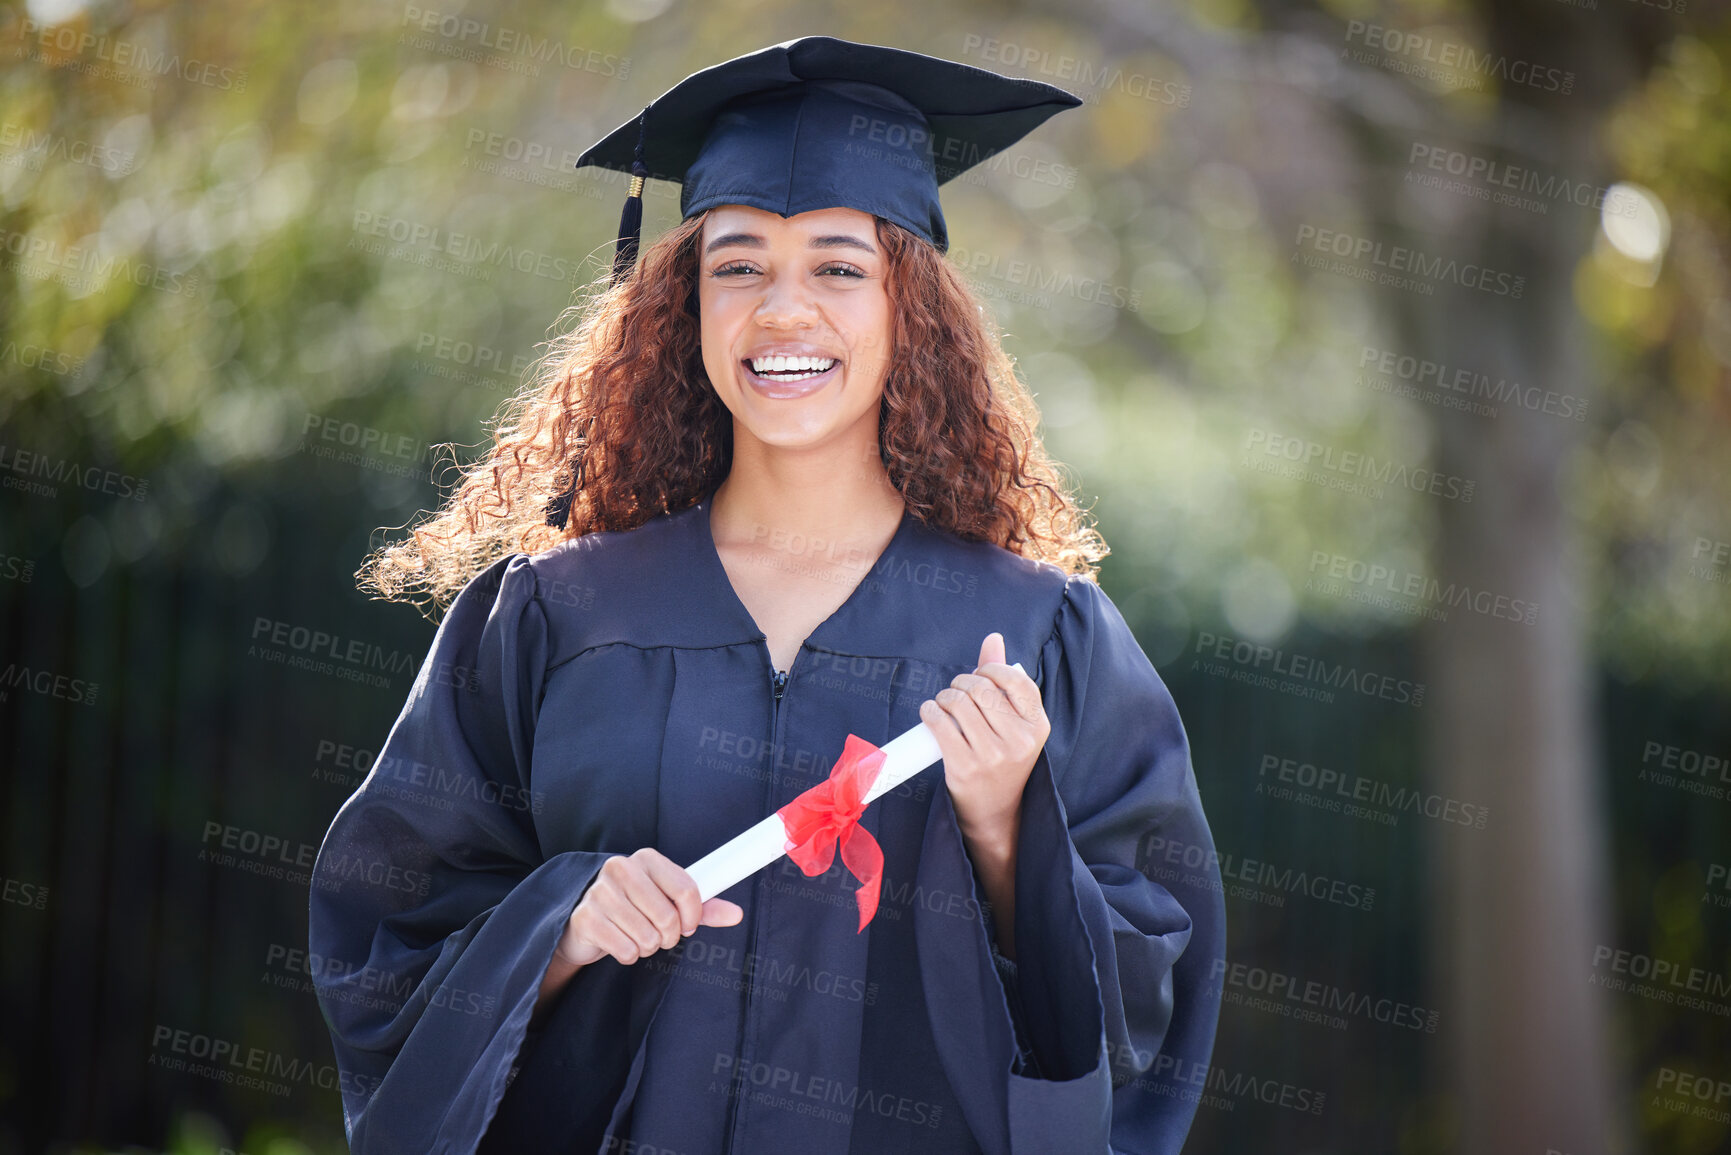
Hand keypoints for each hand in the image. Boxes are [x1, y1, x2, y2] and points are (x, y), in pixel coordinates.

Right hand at [555, 847, 743, 967]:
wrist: (586, 922)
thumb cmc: (634, 909)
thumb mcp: (669, 902)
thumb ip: (703, 907)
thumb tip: (736, 915)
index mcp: (646, 858)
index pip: (687, 889)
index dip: (694, 915)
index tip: (688, 924)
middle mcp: (621, 868)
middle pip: (668, 917)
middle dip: (669, 936)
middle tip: (660, 934)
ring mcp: (599, 892)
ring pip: (647, 936)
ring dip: (648, 946)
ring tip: (637, 936)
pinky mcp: (585, 918)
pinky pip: (626, 949)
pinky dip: (629, 955)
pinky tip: (619, 942)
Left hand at [919, 632, 1049, 846]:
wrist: (993, 811)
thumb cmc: (1002, 757)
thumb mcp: (1013, 723)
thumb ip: (1004, 680)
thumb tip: (993, 639)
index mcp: (1037, 726)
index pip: (1016, 680)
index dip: (991, 670)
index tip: (978, 675)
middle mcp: (1020, 740)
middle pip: (981, 688)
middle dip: (961, 683)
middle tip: (955, 693)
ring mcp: (993, 755)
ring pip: (958, 702)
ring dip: (943, 697)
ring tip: (942, 704)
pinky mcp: (966, 767)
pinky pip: (940, 723)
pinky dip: (929, 711)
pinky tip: (930, 713)